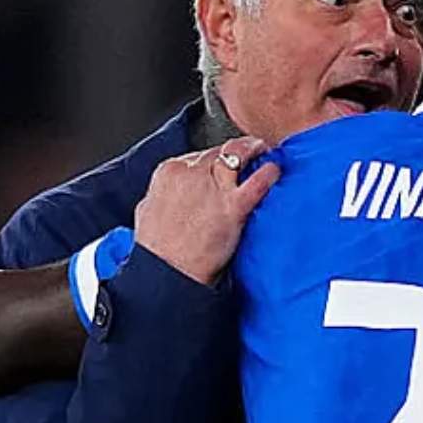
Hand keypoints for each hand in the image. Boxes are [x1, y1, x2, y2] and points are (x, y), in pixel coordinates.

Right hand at [132, 136, 278, 285]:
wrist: (169, 272)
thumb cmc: (157, 250)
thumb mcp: (147, 212)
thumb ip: (160, 196)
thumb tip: (166, 194)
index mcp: (169, 173)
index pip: (198, 154)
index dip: (215, 158)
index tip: (222, 161)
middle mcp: (191, 174)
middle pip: (220, 151)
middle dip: (234, 151)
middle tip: (248, 151)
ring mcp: (213, 189)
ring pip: (237, 154)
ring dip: (253, 149)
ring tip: (262, 150)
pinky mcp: (233, 207)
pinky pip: (257, 182)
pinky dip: (269, 174)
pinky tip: (274, 171)